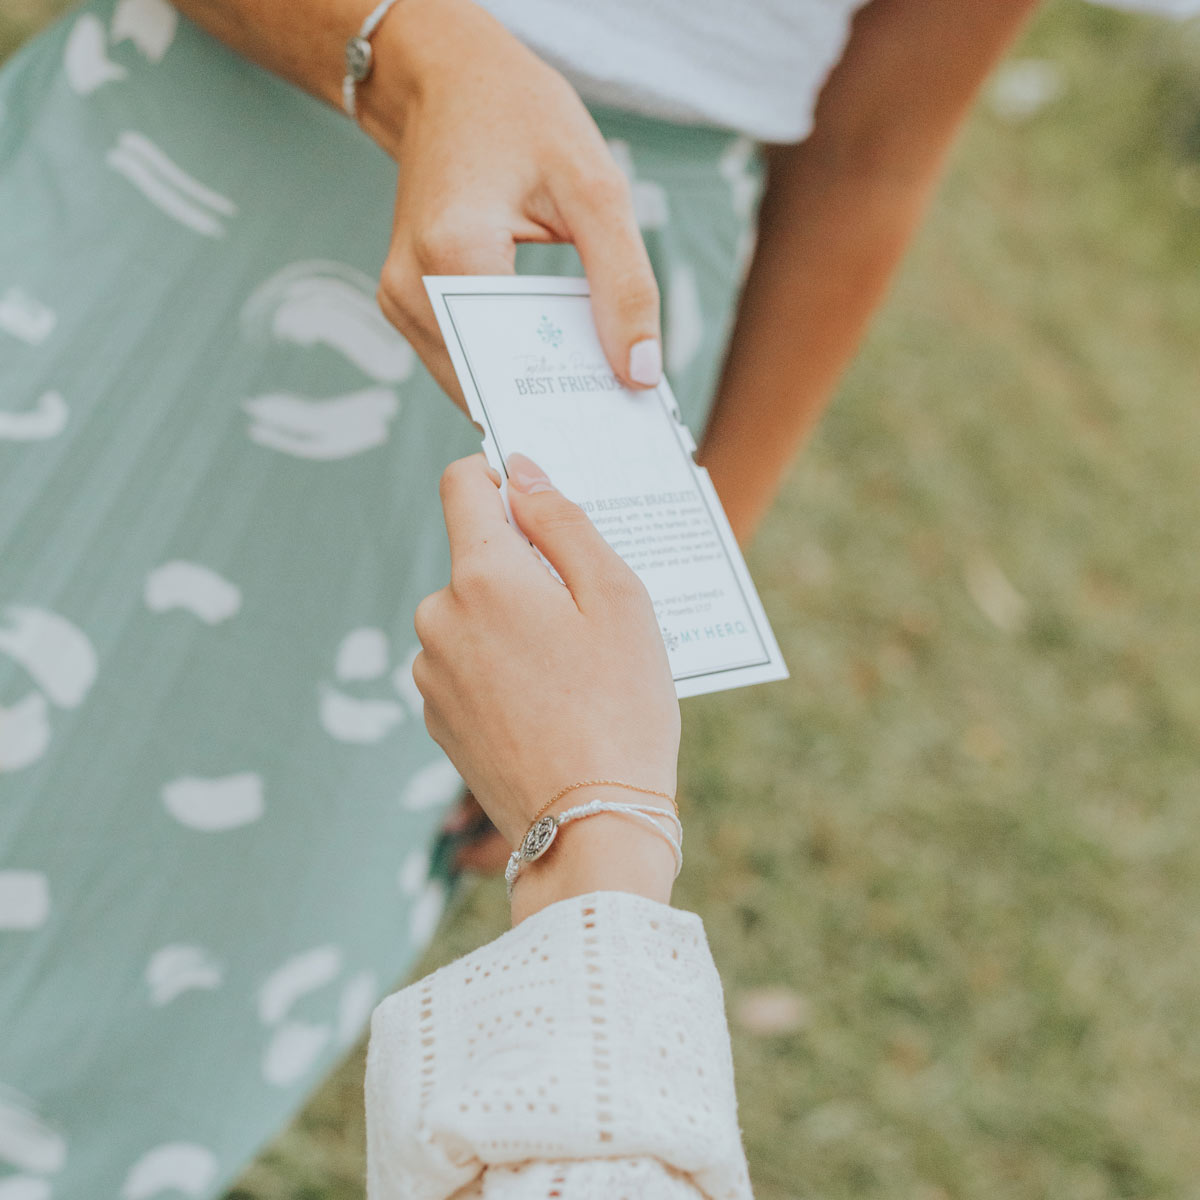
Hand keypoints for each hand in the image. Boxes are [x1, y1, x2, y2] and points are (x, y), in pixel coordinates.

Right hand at [358, 0, 661, 407]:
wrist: (449, 80)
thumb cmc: (523, 119)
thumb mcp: (596, 187)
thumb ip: (625, 284)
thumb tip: (640, 375)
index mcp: (452, 253)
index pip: (512, 365)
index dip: (567, 401)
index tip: (617, 427)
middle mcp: (411, 287)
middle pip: (488, 384)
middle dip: (550, 403)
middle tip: (612, 418)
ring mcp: (400, 299)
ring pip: (472, 382)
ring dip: (527, 388)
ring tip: (588, 389)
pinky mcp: (405, 302)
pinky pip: (463, 358)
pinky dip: (508, 363)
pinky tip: (553, 358)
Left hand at [413, 454, 680, 916]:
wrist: (590, 826)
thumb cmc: (621, 706)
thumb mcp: (618, 596)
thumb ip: (563, 520)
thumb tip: (521, 472)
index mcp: (482, 574)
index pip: (463, 483)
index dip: (502, 480)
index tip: (540, 509)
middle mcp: (438, 615)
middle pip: (476, 556)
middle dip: (524, 570)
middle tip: (584, 620)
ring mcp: (429, 671)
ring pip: (471, 613)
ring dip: (511, 623)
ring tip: (570, 675)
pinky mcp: (435, 716)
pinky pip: (465, 663)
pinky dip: (499, 668)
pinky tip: (545, 707)